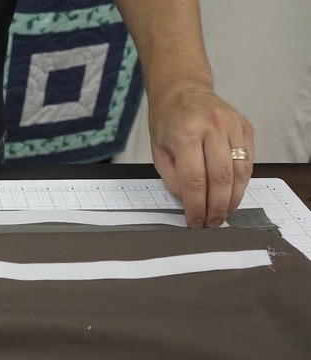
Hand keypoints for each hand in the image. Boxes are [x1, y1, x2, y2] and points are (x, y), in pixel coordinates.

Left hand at [148, 79, 253, 227]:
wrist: (182, 89)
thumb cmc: (167, 120)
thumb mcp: (158, 150)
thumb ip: (172, 177)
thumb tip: (188, 202)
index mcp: (185, 133)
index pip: (194, 180)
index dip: (196, 206)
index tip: (194, 221)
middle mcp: (211, 127)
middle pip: (220, 178)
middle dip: (216, 207)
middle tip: (212, 223)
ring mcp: (232, 126)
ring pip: (240, 172)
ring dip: (232, 198)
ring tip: (223, 213)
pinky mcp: (245, 127)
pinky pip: (248, 161)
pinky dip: (241, 182)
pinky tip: (232, 193)